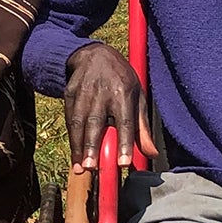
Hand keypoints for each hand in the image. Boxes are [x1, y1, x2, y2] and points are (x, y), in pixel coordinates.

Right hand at [64, 40, 158, 172]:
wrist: (93, 54)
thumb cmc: (120, 78)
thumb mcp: (137, 96)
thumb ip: (142, 126)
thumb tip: (152, 153)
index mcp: (123, 92)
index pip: (125, 121)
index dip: (125, 142)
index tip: (123, 163)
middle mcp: (102, 93)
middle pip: (97, 122)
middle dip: (93, 146)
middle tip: (92, 167)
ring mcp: (83, 93)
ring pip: (79, 123)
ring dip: (79, 147)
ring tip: (80, 168)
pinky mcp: (69, 94)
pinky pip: (69, 119)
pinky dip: (71, 138)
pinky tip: (74, 154)